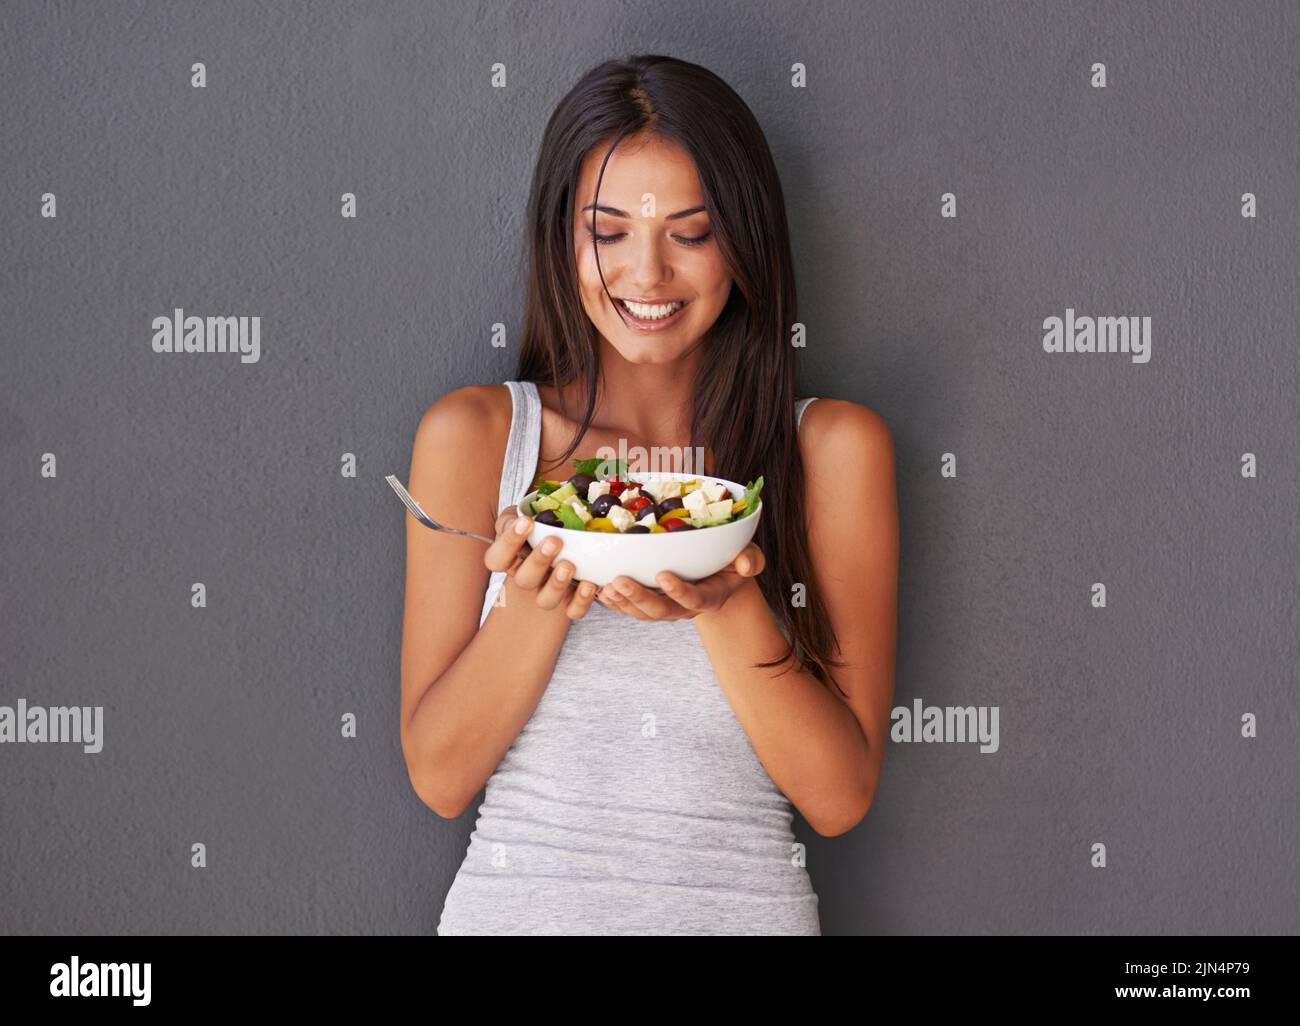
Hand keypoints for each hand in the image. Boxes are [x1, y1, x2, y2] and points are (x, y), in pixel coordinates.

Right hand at [483, 506, 597, 619]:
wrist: (566, 537)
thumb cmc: (540, 526)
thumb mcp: (521, 517)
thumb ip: (513, 518)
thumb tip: (517, 520)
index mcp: (510, 559)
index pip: (496, 559)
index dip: (508, 544)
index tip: (526, 522)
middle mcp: (527, 578)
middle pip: (524, 580)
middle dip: (538, 561)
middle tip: (554, 541)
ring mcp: (548, 591)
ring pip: (546, 600)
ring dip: (557, 584)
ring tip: (568, 565)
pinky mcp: (571, 602)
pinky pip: (573, 611)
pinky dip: (581, 601)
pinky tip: (589, 584)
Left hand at [596, 543, 764, 620]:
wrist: (720, 576)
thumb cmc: (733, 562)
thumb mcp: (749, 557)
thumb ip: (751, 561)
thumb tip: (745, 565)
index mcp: (709, 596)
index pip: (694, 599)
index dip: (679, 591)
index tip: (663, 575)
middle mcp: (684, 607)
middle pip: (660, 611)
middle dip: (638, 598)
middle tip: (619, 581)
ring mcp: (667, 607)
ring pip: (642, 613)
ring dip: (622, 602)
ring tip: (605, 586)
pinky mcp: (651, 603)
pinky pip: (631, 608)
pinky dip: (614, 601)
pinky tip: (598, 589)